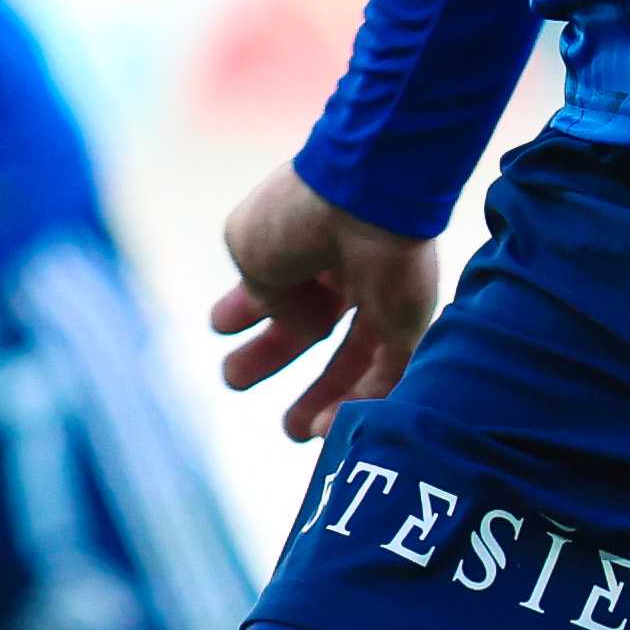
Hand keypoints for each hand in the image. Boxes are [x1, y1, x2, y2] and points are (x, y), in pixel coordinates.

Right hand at [210, 161, 437, 445]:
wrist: (365, 197)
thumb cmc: (298, 216)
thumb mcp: (249, 249)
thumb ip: (261, 295)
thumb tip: (297, 326)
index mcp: (301, 239)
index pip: (272, 281)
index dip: (244, 307)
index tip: (220, 327)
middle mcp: (343, 268)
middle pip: (309, 324)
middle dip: (273, 354)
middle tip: (235, 382)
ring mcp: (380, 295)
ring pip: (354, 359)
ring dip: (324, 396)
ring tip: (293, 431)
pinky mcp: (409, 322)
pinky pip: (389, 373)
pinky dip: (360, 404)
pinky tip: (328, 430)